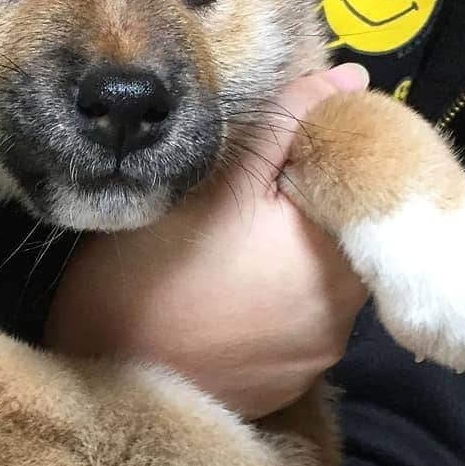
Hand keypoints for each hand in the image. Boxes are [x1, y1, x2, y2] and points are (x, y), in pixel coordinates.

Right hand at [45, 64, 370, 419]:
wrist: (105, 384)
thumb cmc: (149, 273)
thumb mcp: (215, 182)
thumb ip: (286, 126)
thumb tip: (349, 81)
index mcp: (340, 255)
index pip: (359, 178)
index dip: (317, 147)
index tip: (270, 144)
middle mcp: (347, 314)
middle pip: (339, 231)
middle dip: (300, 201)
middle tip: (239, 192)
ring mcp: (318, 356)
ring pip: (318, 277)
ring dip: (288, 251)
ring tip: (229, 244)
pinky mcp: (287, 384)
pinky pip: (295, 322)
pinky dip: (274, 298)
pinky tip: (227, 291)